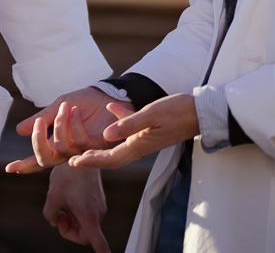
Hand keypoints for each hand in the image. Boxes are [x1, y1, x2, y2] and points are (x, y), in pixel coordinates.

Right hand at [6, 86, 121, 172]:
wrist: (107, 94)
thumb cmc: (84, 101)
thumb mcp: (58, 106)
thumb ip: (42, 119)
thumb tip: (18, 130)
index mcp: (57, 142)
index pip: (39, 158)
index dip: (24, 164)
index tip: (8, 168)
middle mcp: (69, 150)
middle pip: (46, 159)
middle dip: (38, 142)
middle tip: (38, 123)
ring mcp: (83, 151)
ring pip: (62, 147)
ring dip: (60, 125)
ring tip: (66, 106)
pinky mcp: (97, 148)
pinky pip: (80, 141)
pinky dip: (75, 123)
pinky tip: (77, 110)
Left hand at [44, 164, 108, 250]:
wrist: (80, 151)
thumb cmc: (67, 174)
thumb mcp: (53, 196)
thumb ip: (51, 215)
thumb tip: (54, 221)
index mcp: (88, 216)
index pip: (98, 242)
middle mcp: (97, 213)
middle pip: (84, 235)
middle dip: (69, 230)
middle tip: (57, 217)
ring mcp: (99, 206)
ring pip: (84, 223)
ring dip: (71, 219)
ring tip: (60, 204)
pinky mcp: (97, 199)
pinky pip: (86, 213)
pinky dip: (75, 211)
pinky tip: (66, 198)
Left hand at [69, 93, 199, 170]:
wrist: (200, 112)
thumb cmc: (177, 112)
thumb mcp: (150, 115)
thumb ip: (128, 124)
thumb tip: (106, 135)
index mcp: (138, 145)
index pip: (109, 159)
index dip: (91, 162)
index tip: (74, 163)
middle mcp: (141, 146)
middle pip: (112, 158)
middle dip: (93, 160)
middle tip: (73, 161)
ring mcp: (146, 139)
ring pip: (119, 147)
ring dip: (102, 148)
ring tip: (87, 146)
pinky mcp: (151, 130)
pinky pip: (129, 131)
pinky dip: (118, 125)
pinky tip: (111, 110)